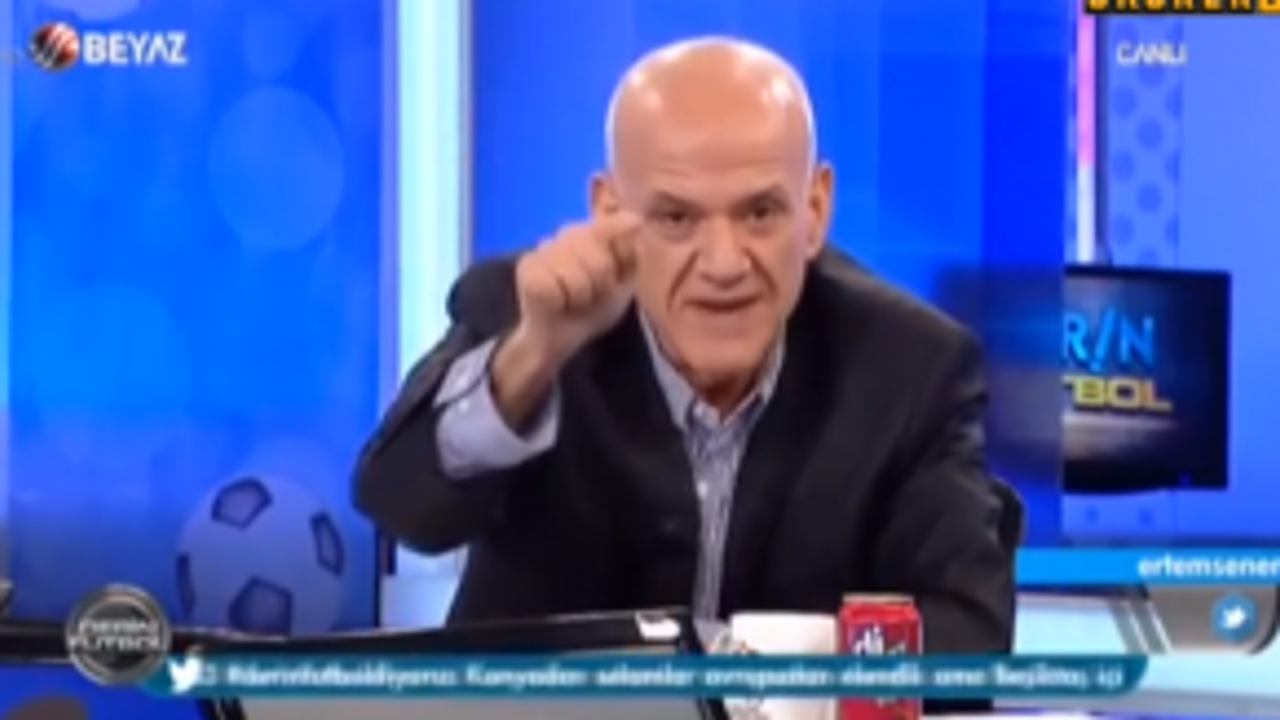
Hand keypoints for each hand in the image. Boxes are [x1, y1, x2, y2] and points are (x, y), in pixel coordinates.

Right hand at [510, 213, 641, 368]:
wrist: (561, 339)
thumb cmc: (593, 309)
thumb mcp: (624, 283)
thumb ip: (630, 252)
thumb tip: (635, 218)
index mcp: (591, 233)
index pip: (609, 226)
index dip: (615, 257)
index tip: (613, 277)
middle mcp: (565, 234)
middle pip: (596, 250)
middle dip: (601, 281)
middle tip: (591, 295)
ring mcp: (543, 248)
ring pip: (576, 271)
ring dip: (581, 296)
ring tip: (572, 301)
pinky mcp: (526, 268)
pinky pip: (554, 286)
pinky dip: (561, 302)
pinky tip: (555, 304)